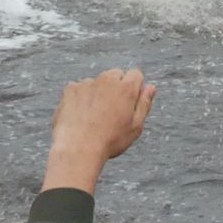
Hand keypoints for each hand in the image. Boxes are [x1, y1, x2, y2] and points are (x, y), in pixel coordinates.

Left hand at [44, 70, 156, 192]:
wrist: (78, 148)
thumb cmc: (110, 140)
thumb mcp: (136, 126)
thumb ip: (144, 104)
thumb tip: (151, 87)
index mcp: (126, 88)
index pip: (136, 74)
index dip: (135, 87)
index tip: (130, 102)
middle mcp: (107, 80)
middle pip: (116, 75)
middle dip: (116, 86)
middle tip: (112, 109)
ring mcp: (87, 83)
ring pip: (97, 82)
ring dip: (98, 92)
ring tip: (94, 116)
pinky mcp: (71, 89)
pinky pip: (79, 88)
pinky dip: (81, 97)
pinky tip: (80, 114)